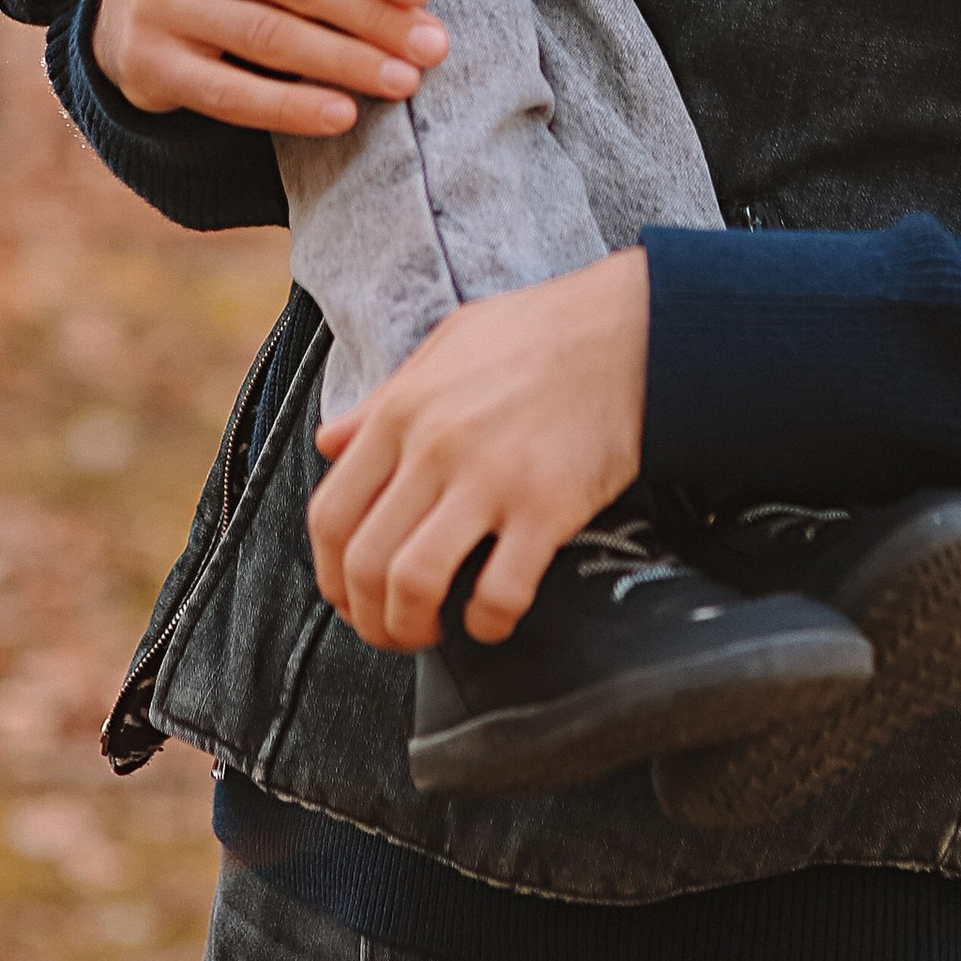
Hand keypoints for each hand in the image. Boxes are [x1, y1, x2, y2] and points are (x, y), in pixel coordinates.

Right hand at [90, 0, 447, 138]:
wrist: (134, 6)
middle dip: (374, 17)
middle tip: (432, 48)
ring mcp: (157, 0)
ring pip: (269, 38)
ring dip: (346, 64)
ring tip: (403, 82)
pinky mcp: (147, 62)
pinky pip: (229, 94)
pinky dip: (291, 108)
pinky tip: (343, 115)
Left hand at [308, 251, 649, 646]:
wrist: (630, 329)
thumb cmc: (540, 334)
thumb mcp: (445, 347)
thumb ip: (382, 400)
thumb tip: (329, 441)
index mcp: (401, 410)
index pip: (330, 514)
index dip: (332, 574)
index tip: (353, 595)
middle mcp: (434, 447)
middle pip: (365, 562)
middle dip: (370, 616)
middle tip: (392, 629)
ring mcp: (489, 478)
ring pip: (414, 583)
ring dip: (413, 627)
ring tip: (433, 631)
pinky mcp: (546, 506)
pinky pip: (499, 591)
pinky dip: (487, 624)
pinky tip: (492, 619)